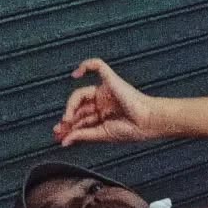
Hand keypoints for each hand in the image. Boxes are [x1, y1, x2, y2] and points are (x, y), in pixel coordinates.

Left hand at [56, 59, 207, 146]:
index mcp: (104, 115)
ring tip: (67, 119)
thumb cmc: (133, 129)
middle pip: (78, 107)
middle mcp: (103, 102)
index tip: (60, 136)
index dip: (69, 126)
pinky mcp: (111, 80)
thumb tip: (65, 141)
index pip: (81, 118)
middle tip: (59, 129)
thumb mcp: (103, 134)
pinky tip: (76, 74)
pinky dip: (86, 66)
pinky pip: (97, 66)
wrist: (148, 122)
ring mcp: (106, 90)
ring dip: (70, 105)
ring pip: (80, 93)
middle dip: (67, 118)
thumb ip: (84, 135)